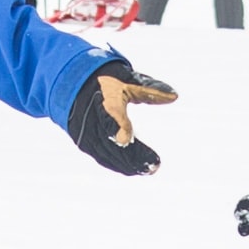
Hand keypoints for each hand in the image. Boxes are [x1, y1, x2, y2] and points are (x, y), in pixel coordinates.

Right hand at [68, 57, 176, 175]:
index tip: (125, 138)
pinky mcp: (84, 141)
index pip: (109, 114)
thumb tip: (175, 96)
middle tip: (153, 165)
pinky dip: (116, 164)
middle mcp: (91, 117)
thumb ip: (150, 89)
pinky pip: (100, 156)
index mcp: (103, 98)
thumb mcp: (128, 79)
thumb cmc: (106, 80)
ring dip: (126, 163)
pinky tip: (132, 170)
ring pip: (106, 152)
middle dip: (131, 154)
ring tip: (148, 170)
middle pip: (110, 140)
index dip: (117, 126)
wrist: (73, 84)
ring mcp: (86, 131)